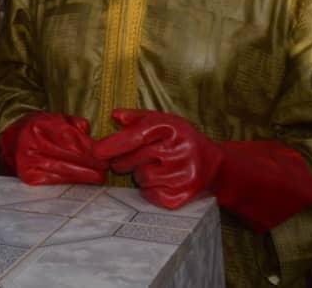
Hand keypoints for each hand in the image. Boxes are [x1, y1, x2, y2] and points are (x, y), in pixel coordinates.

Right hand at [0, 112, 108, 184]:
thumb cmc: (39, 129)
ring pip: (63, 171)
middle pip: (68, 155)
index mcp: (39, 125)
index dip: (89, 148)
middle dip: (90, 163)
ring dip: (84, 175)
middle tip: (105, 167)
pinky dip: (71, 181)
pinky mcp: (28, 176)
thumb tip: (90, 137)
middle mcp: (31, 143)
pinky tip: (82, 181)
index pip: (69, 138)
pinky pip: (55, 181)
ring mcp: (28, 161)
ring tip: (97, 176)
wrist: (13, 141)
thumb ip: (74, 124)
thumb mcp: (55, 119)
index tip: (104, 154)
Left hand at [93, 109, 221, 208]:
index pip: (137, 136)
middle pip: (135, 160)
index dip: (114, 144)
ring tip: (154, 168)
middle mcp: (181, 150)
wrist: (214, 165)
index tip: (97, 152)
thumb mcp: (164, 121)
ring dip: (139, 174)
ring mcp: (185, 175)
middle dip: (125, 161)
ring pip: (142, 178)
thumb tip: (115, 116)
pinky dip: (149, 190)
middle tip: (128, 160)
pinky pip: (151, 195)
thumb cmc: (180, 140)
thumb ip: (137, 118)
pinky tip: (161, 181)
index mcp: (173, 127)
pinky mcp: (184, 196)